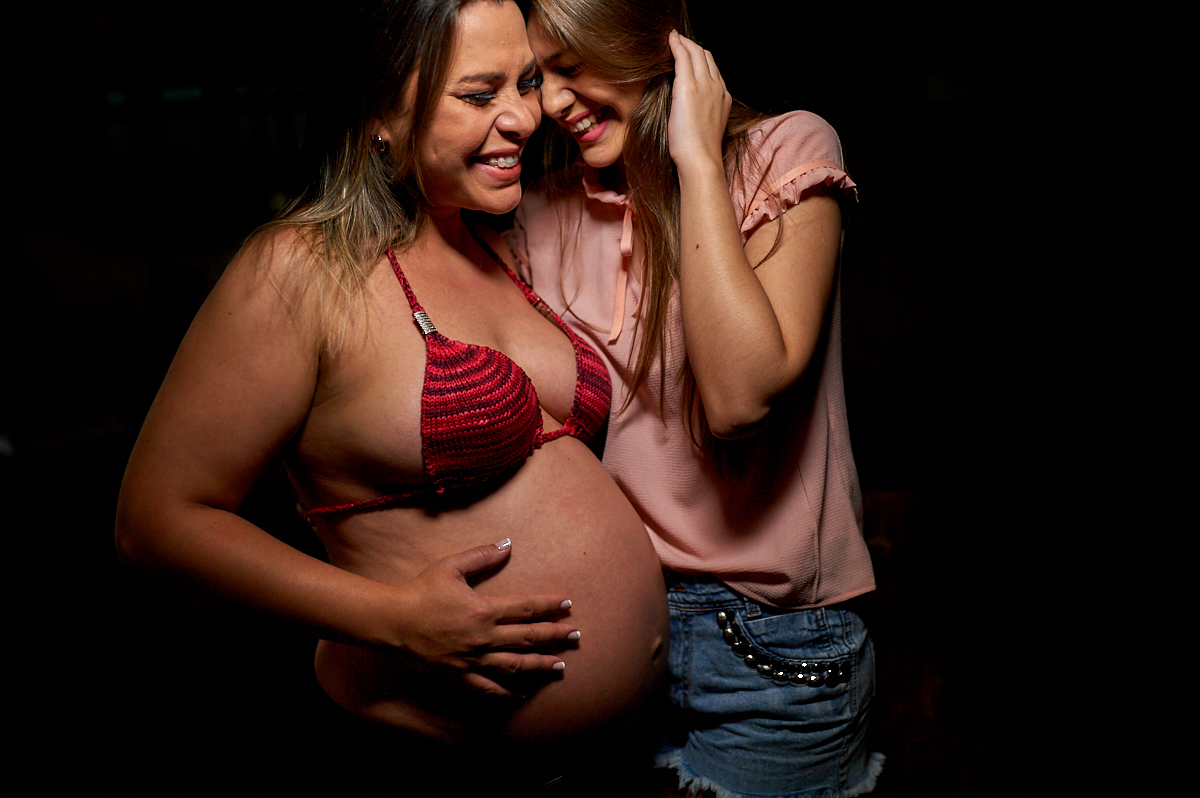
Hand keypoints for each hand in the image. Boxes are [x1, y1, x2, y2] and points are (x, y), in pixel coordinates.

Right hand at [393, 538, 578, 696]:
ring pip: (515, 666)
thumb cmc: (421, 591)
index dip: (549, 606)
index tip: (567, 605)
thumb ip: (482, 555)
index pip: (526, 608)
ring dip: (540, 665)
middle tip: (576, 636)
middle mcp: (484, 638)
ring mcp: (473, 660)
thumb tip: (508, 543)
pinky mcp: (460, 675)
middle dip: (555, 636)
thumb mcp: (451, 566)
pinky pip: (489, 688)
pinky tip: (522, 694)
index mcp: (484, 610)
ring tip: (560, 666)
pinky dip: (507, 692)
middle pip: (528, 638)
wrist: (392, 623)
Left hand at [667, 30, 731, 171]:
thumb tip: (689, 110)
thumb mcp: (707, 128)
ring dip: (684, 42)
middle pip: (706, 56)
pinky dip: (677, 45)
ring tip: (674, 38)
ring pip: (696, 53)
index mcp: (723, 97)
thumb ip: (702, 113)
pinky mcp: (688, 86)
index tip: (691, 54)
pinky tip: (670, 39)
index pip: (713, 69)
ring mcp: (704, 85)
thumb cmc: (699, 152)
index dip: (701, 58)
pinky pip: (683, 58)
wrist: (700, 159)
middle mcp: (717, 87)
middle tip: (680, 40)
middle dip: (693, 46)